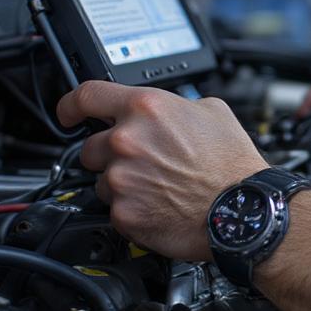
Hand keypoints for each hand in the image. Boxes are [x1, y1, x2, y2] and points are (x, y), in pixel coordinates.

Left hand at [57, 81, 265, 260]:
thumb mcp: (212, 111)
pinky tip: (159, 205)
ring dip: (121, 182)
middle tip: (144, 162)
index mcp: (147, 108)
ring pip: (101, 179)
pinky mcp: (123, 213)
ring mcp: (121, 179)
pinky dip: (132, 208)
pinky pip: (114, 208)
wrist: (242, 210)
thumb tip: (161, 110)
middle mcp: (127, 141)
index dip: (71, 105)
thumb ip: (174, 105)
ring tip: (158, 186)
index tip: (68, 113)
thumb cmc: (232, 164)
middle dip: (111, 153)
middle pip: (91, 145)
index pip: (86, 96)